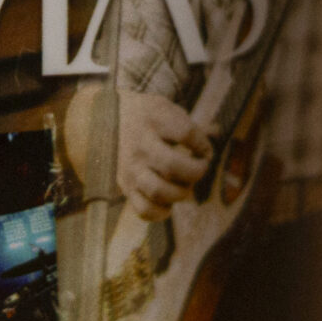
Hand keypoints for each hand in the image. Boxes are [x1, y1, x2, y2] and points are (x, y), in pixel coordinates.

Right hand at [117, 90, 211, 221]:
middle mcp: (140, 145)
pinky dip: (162, 211)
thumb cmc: (145, 115)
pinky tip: (168, 201)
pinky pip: (145, 210)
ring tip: (184, 184)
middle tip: (199, 166)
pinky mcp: (125, 186)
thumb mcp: (166, 108)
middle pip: (173, 166)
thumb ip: (191, 125)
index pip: (186, 134)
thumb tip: (218, 132)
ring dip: (181, 192)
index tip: (204, 148)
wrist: (104, 119)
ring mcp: (130, 168)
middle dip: (196, 170)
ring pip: (159, 191)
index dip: (203, 144)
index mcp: (152, 119)